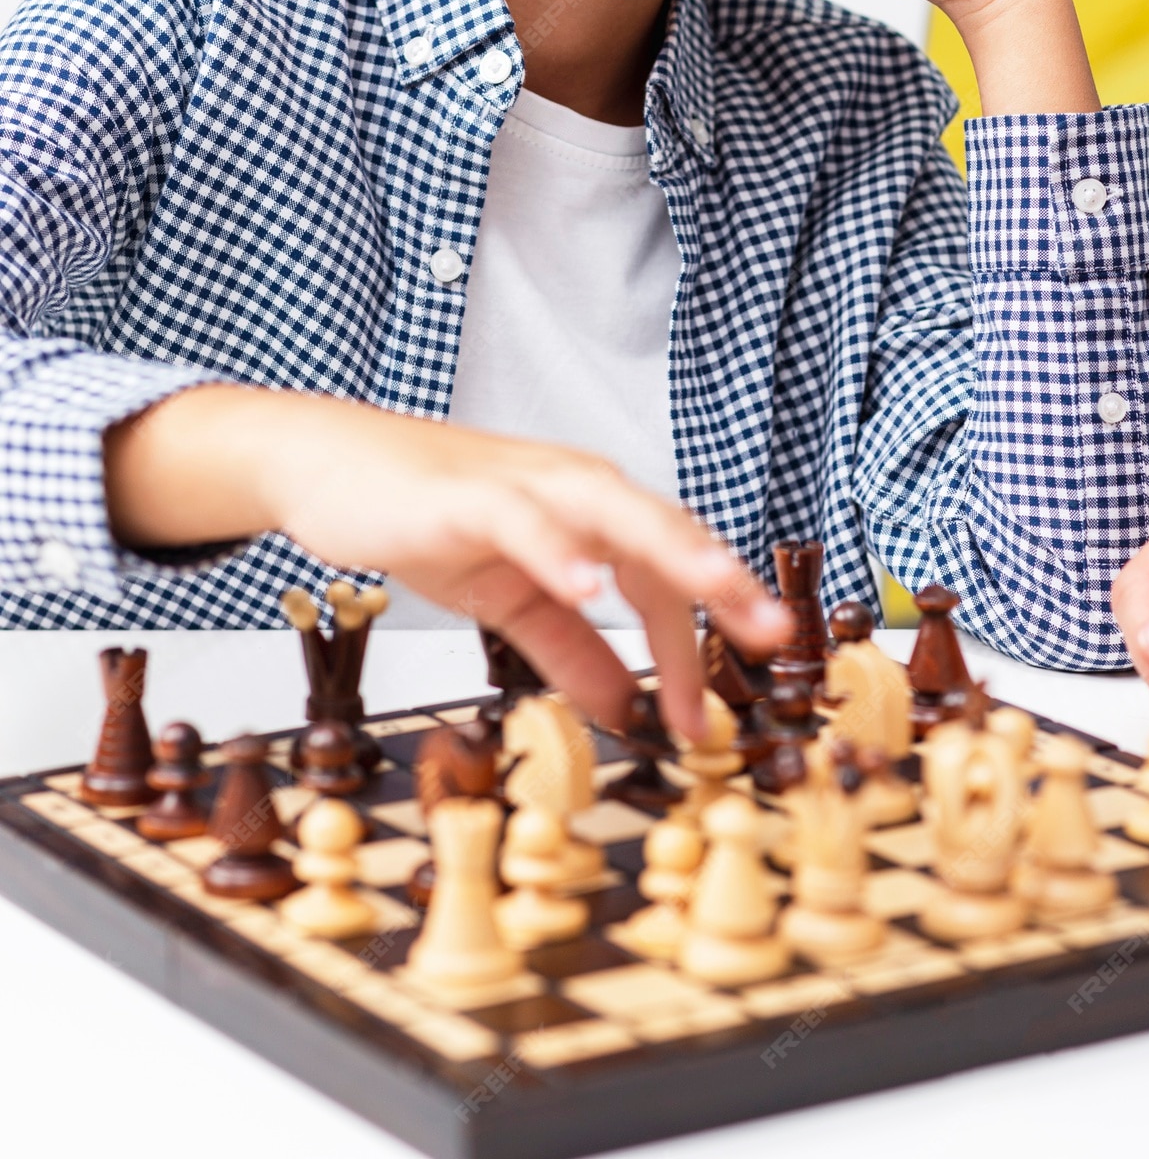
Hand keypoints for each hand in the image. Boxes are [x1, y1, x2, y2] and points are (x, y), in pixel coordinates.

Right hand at [105, 386, 790, 738]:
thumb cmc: (426, 518)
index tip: (705, 724)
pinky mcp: (470, 495)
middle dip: (725, 582)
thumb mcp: (509, 597)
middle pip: (666, 531)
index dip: (689, 649)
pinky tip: (587, 584)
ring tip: (719, 589)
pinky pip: (525, 520)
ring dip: (670, 550)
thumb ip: (568, 648)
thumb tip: (622, 711)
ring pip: (615, 511)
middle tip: (774, 635)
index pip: (662, 579)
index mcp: (591, 515)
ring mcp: (525, 485)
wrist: (330, 467)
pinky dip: (560, 550)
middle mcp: (575, 488)